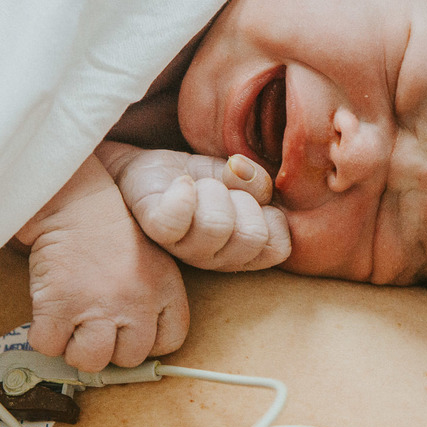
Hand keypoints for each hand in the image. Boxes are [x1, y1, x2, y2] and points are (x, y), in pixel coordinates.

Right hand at [16, 156, 187, 371]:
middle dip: (110, 347)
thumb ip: (152, 301)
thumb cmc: (112, 232)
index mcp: (165, 292)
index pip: (169, 342)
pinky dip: (44, 336)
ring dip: (75, 348)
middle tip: (94, 322)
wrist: (77, 204)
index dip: (147, 342)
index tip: (129, 330)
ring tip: (71, 323)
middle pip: (129, 359)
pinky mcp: (59, 307)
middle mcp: (136, 305)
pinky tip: (49, 314)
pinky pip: (49, 347)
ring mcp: (98, 308)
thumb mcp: (154, 262)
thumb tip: (132, 345)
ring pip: (90, 361)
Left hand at [95, 141, 289, 271]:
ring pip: (217, 226)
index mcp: (243, 250)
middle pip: (252, 236)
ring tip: (200, 187)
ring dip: (213, 191)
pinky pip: (173, 222)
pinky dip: (182, 193)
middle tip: (222, 190)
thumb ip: (256, 182)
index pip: (278, 247)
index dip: (272, 216)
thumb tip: (243, 172)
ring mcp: (183, 248)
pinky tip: (181, 184)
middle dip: (244, 200)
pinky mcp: (155, 229)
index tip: (251, 199)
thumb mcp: (239, 177)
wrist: (148, 168)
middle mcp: (215, 258)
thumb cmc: (200, 179)